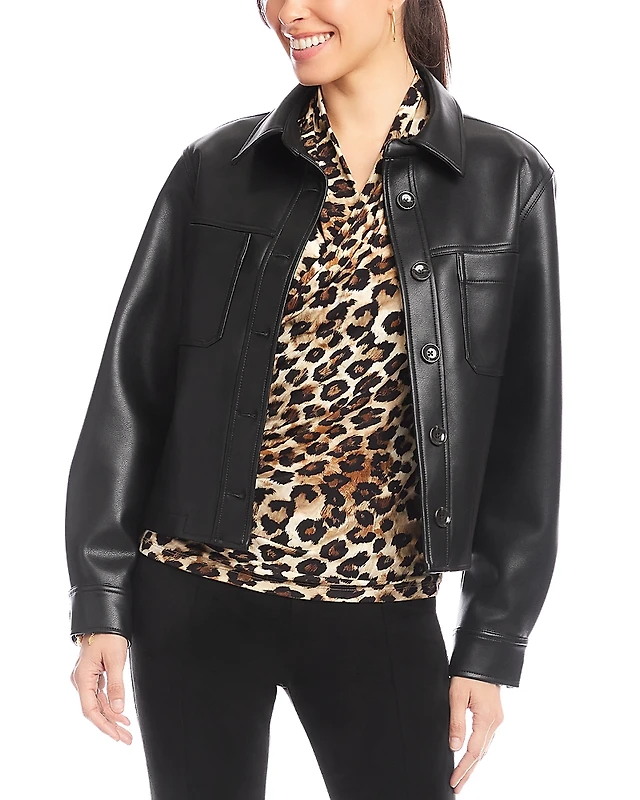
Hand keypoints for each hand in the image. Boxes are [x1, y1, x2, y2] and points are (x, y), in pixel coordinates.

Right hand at [70, 633, 132, 743]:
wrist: (103, 619)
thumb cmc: (108, 635)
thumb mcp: (116, 659)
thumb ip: (117, 685)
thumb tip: (118, 710)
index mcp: (82, 678)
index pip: (90, 710)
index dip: (104, 725)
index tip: (116, 736)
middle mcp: (81, 680)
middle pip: (94, 710)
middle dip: (111, 726)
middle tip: (127, 739)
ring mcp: (85, 678)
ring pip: (98, 704)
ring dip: (112, 717)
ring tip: (127, 730)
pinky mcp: (92, 675)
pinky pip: (99, 695)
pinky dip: (110, 705)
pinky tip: (120, 714)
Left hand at [448, 676, 503, 792]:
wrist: (485, 658)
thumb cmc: (469, 673)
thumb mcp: (457, 694)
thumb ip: (456, 722)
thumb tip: (455, 747)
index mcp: (487, 719)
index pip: (473, 751)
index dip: (463, 768)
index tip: (453, 781)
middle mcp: (495, 722)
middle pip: (481, 754)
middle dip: (468, 772)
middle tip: (457, 787)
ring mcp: (497, 719)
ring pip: (485, 747)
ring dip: (473, 763)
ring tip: (462, 777)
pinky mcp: (494, 714)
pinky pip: (486, 739)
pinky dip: (478, 750)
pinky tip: (472, 756)